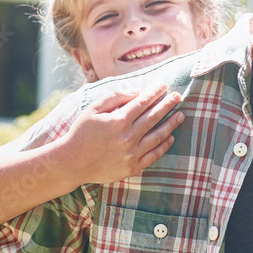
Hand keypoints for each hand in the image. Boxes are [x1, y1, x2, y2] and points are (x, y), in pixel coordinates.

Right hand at [60, 84, 182, 184]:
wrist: (71, 162)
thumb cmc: (81, 132)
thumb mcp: (93, 109)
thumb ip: (115, 97)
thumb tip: (137, 92)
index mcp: (118, 121)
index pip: (143, 102)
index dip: (155, 92)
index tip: (164, 85)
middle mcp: (127, 137)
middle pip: (154, 117)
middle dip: (168, 104)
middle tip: (178, 96)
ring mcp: (131, 154)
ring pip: (158, 136)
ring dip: (171, 124)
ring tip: (181, 115)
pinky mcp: (132, 167)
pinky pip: (154, 155)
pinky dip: (164, 146)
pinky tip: (170, 137)